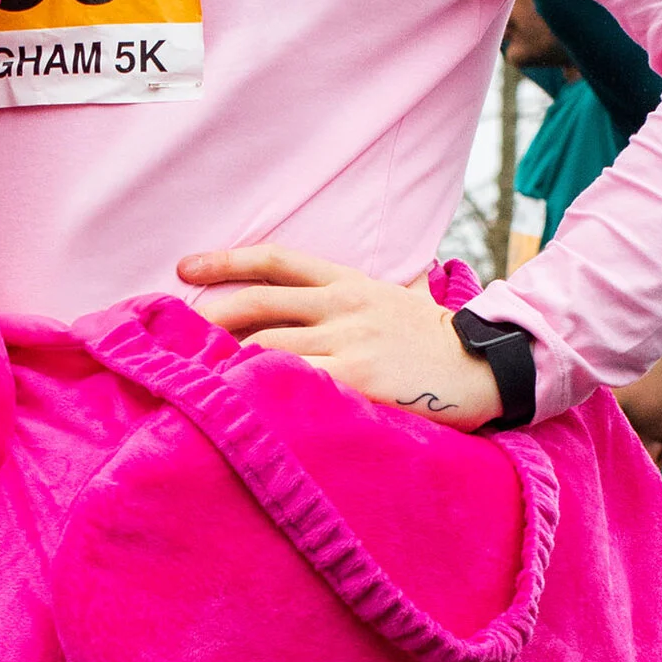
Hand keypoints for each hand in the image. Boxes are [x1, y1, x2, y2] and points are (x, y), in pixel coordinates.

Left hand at [175, 246, 503, 428]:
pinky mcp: (358, 377)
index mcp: (350, 283)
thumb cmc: (444, 342)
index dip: (226, 262)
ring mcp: (349, 340)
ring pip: (268, 344)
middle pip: (258, 303)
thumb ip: (370, 298)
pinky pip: (295, 381)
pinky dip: (259, 388)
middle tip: (170, 332)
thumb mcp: (403, 301)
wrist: (491, 363)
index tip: (184, 267)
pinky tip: (232, 400)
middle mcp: (342, 305)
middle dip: (209, 315)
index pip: (277, 261)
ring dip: (224, 359)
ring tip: (188, 375)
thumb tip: (355, 298)